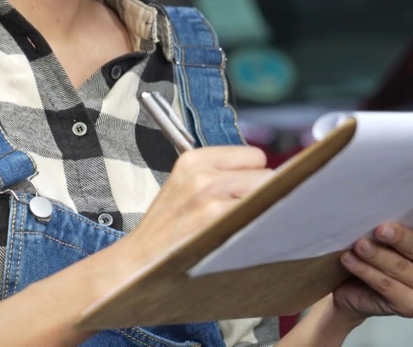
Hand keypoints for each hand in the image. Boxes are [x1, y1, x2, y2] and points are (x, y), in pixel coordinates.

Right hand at [122, 146, 271, 266]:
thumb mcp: (185, 184)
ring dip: (261, 210)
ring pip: (269, 195)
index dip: (253, 174)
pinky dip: (258, 227)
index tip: (241, 190)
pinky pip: (262, 217)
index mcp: (193, 159)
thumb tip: (270, 175)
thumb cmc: (169, 224)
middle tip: (238, 210)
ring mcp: (211, 198)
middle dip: (261, 192)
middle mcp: (202, 174)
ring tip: (236, 223)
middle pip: (267, 174)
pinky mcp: (219, 221)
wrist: (143, 256)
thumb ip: (220, 173)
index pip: (254, 155)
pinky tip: (238, 235)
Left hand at [331, 196, 412, 320]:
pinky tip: (349, 260)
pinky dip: (365, 271)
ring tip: (358, 245)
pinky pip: (386, 285)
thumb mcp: (388, 232)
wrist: (356, 287)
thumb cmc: (379, 249)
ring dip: (376, 254)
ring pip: (401, 267)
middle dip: (400, 237)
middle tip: (380, 229)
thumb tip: (376, 200)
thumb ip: (395, 218)